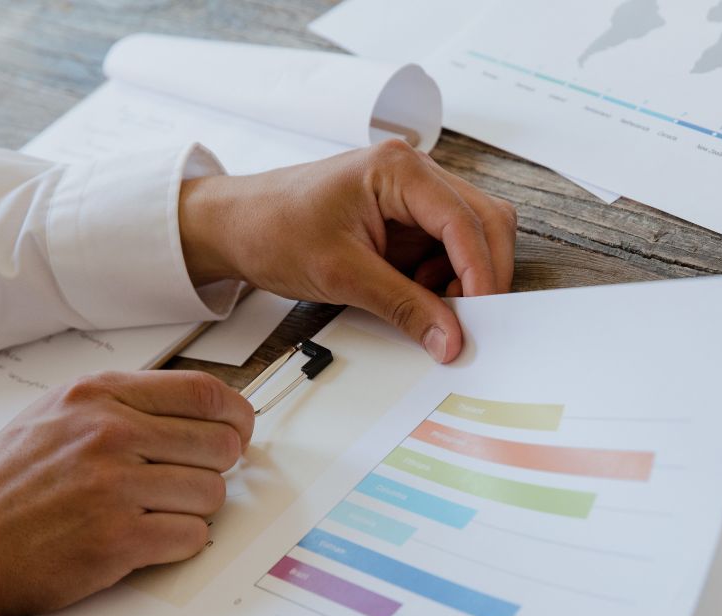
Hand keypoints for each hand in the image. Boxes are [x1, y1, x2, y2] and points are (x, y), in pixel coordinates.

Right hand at [0, 371, 253, 615]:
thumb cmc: (5, 486)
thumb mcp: (56, 416)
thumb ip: (125, 407)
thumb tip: (200, 412)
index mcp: (97, 395)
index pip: (205, 393)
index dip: (237, 418)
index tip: (239, 433)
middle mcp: (109, 433)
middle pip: (221, 445)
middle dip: (214, 469)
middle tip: (189, 482)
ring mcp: (115, 485)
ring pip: (213, 493)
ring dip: (194, 509)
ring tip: (153, 513)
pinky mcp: (119, 537)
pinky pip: (194, 535)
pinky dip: (180, 542)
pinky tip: (146, 538)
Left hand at [178, 140, 517, 362]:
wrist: (236, 227)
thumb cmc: (273, 230)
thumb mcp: (341, 276)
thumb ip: (404, 306)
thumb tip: (450, 339)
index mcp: (398, 169)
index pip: (465, 219)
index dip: (480, 271)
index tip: (481, 316)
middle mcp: (414, 173)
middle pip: (485, 220)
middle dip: (483, 272)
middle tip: (472, 319)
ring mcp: (413, 195)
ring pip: (473, 235)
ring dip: (465, 277)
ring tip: (432, 306)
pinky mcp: (407, 218)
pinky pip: (449, 249)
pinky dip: (446, 279)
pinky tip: (418, 295)